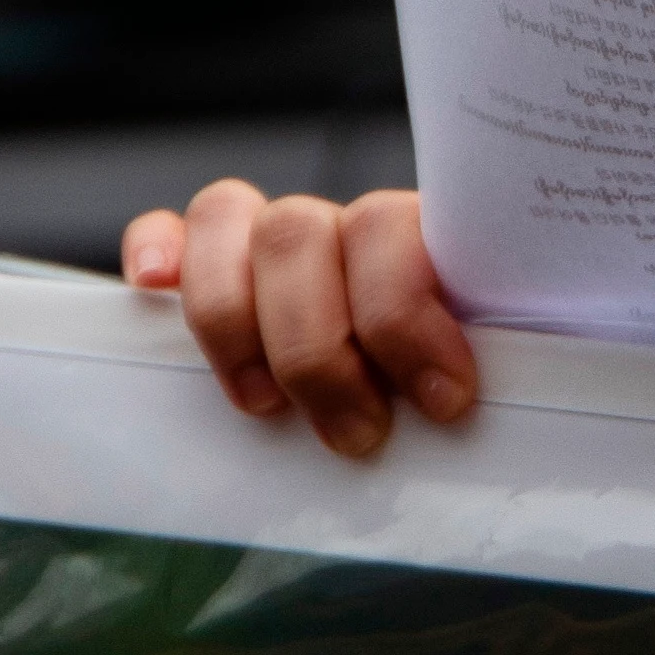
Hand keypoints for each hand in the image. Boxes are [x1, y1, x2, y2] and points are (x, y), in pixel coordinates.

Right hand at [121, 181, 481, 460]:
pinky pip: (173, 226)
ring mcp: (273, 236)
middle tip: (355, 432)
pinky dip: (157, 248)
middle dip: (318, 350)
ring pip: (229, 222)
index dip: (405, 317)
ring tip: (264, 405)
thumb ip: (499, 367)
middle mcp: (342, 226)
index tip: (443, 401)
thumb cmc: (475, 380)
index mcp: (420, 236)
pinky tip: (155, 288)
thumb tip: (480, 409)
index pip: (390, 231)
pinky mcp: (212, 258)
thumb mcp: (499, 372)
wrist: (469, 373)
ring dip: (234, 323)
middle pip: (298, 238)